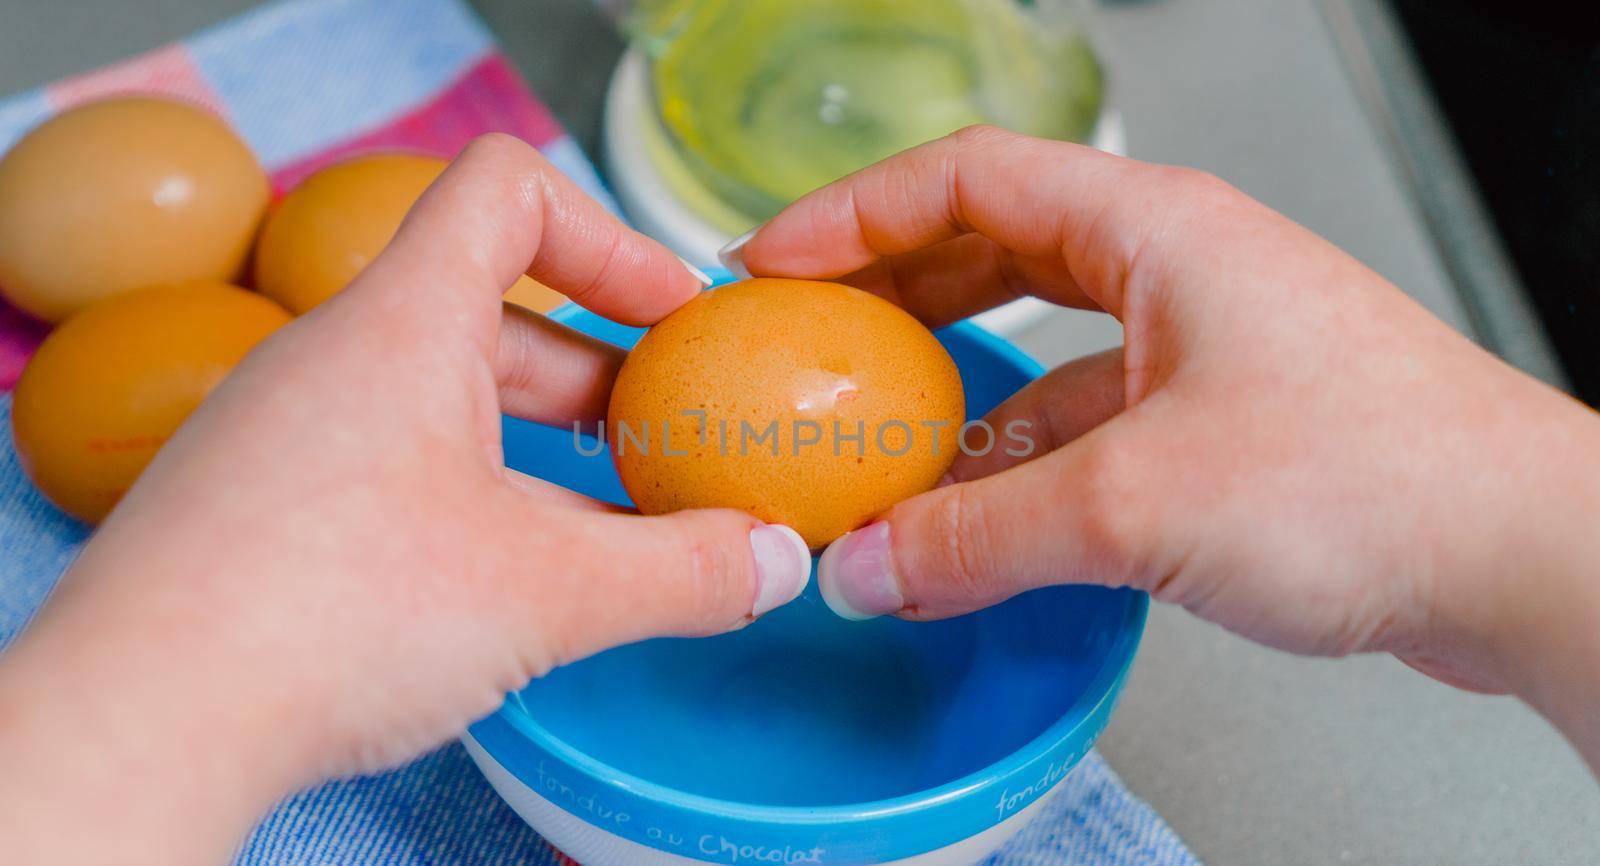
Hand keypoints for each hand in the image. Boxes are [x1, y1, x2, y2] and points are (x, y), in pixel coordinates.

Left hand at [0, 134, 810, 864]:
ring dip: (535, 439)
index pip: (506, 191)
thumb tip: (774, 561)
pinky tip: (501, 576)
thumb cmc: (330, 616)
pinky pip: (384, 454)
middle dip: (597, 368)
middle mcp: (332, 354)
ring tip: (604, 517)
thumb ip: (683, 570)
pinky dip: (466, 487)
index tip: (672, 317)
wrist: (139, 722)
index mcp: (403, 324)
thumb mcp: (549, 591)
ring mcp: (284, 427)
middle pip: (490, 307)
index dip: (610, 236)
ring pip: (438, 392)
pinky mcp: (257, 500)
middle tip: (665, 435)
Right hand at [726, 126, 1599, 766]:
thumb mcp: (1136, 503)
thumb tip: (869, 565)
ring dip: (952, 385)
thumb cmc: (1382, 478)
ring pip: (1040, 341)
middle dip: (890, 289)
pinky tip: (974, 511)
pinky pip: (1083, 419)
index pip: (966, 179)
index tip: (774, 263)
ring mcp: (1201, 348)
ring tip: (874, 432)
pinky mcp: (1220, 426)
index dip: (853, 214)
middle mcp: (1176, 272)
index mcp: (1154, 231)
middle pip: (994, 246)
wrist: (1520, 557)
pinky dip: (1015, 457)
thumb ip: (979, 537)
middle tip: (807, 335)